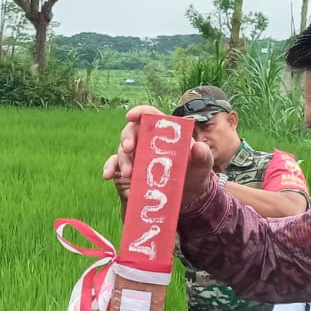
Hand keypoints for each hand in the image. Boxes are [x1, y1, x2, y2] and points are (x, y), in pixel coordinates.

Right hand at [100, 105, 214, 209]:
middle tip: (129, 148)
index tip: (131, 116)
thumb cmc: (194, 176)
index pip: (150, 116)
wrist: (186, 198)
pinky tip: (107, 176)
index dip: (140, 112)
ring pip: (123, 149)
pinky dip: (109, 168)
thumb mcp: (202, 167)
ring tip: (129, 173)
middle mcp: (147, 141)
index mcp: (164, 133)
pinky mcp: (128, 169)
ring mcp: (136, 155)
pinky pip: (114, 164)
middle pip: (132, 131)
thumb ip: (203, 156)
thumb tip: (197, 147)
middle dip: (128, 137)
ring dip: (123, 159)